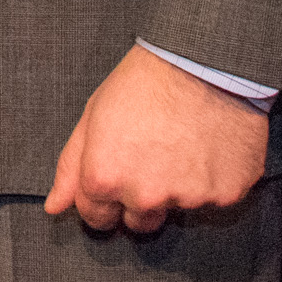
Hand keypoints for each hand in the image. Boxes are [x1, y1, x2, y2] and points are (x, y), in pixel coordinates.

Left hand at [45, 44, 269, 234]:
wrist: (203, 59)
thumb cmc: (144, 81)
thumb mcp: (94, 115)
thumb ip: (71, 167)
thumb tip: (54, 207)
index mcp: (105, 178)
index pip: (96, 217)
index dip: (104, 199)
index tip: (117, 178)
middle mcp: (145, 196)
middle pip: (139, 222)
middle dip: (142, 199)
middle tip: (154, 158)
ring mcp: (188, 198)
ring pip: (179, 208)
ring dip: (180, 187)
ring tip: (185, 144)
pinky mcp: (227, 193)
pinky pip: (217, 198)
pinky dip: (215, 179)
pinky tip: (211, 146)